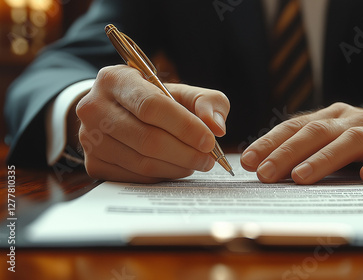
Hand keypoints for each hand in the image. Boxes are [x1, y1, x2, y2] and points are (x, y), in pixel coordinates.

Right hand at [76, 65, 229, 182]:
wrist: (115, 112)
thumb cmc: (154, 101)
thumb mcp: (181, 92)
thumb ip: (206, 102)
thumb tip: (216, 127)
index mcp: (115, 80)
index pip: (151, 106)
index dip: (184, 126)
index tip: (209, 140)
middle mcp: (94, 108)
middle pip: (147, 138)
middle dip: (185, 152)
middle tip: (208, 159)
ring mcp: (89, 138)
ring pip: (142, 162)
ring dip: (177, 167)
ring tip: (196, 163)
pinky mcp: (93, 164)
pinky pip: (135, 177)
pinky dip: (162, 176)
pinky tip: (176, 168)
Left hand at [241, 102, 362, 183]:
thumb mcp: (337, 141)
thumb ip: (311, 150)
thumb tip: (268, 170)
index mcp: (331, 117)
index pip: (295, 127)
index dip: (270, 142)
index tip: (247, 161)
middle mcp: (351, 119)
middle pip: (316, 133)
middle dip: (287, 153)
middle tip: (265, 174)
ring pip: (349, 141)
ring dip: (323, 159)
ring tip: (300, 178)